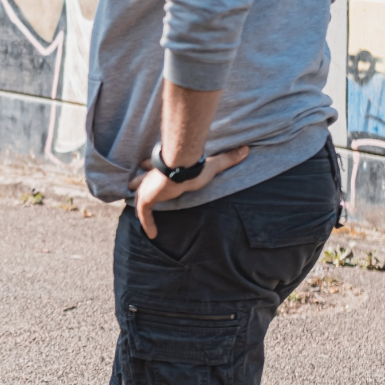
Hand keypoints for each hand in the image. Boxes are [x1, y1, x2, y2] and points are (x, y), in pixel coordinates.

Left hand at [132, 145, 250, 238]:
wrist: (181, 169)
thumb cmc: (194, 166)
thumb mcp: (213, 165)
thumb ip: (227, 159)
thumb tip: (246, 150)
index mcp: (164, 166)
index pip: (155, 167)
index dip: (151, 168)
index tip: (147, 168)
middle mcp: (153, 176)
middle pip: (143, 182)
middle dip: (140, 185)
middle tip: (137, 189)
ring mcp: (148, 188)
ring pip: (140, 198)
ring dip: (140, 206)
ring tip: (141, 215)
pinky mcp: (146, 199)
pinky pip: (144, 214)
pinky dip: (147, 224)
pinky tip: (152, 235)